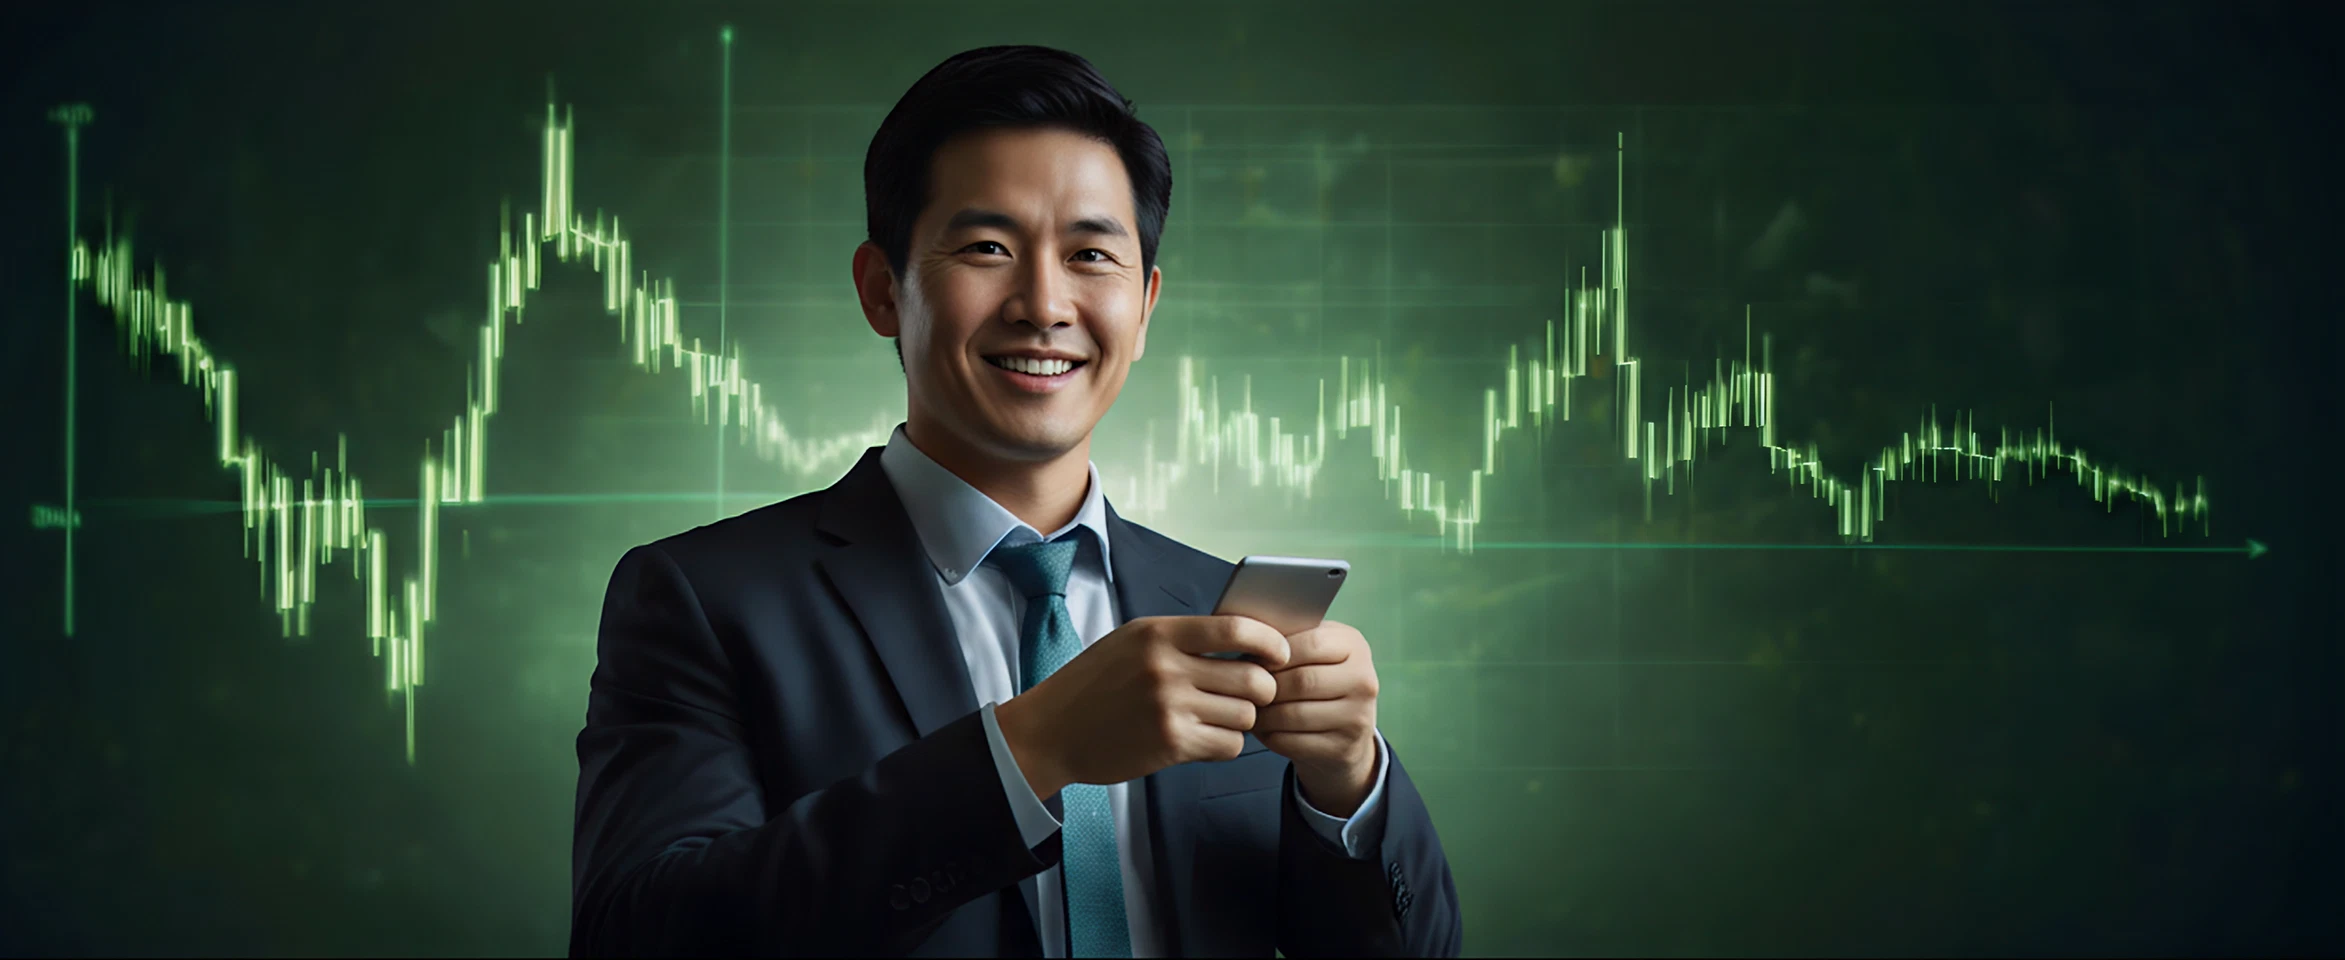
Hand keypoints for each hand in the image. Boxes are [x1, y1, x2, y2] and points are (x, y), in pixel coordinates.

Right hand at [994, 615, 1289, 798]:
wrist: (1051, 731)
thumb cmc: (1094, 684)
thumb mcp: (1131, 642)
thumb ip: (1182, 638)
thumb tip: (1244, 638)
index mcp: (1159, 633)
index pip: (1236, 629)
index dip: (1270, 642)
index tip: (1280, 655)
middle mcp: (1167, 667)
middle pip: (1254, 678)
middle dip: (1262, 690)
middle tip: (1252, 696)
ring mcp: (1169, 707)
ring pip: (1245, 715)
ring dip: (1241, 720)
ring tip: (1218, 718)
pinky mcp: (1170, 744)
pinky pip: (1228, 745)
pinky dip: (1225, 744)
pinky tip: (1205, 739)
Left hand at [1258, 619, 1379, 816]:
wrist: (1345, 731)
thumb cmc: (1316, 680)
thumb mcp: (1313, 652)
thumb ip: (1287, 639)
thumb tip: (1245, 634)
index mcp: (1354, 645)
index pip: (1311, 644)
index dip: (1275, 653)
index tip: (1253, 660)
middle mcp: (1364, 679)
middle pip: (1302, 681)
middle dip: (1266, 686)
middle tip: (1244, 689)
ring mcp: (1358, 716)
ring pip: (1294, 714)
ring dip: (1263, 714)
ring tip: (1249, 709)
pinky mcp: (1344, 747)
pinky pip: (1294, 742)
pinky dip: (1271, 736)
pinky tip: (1264, 729)